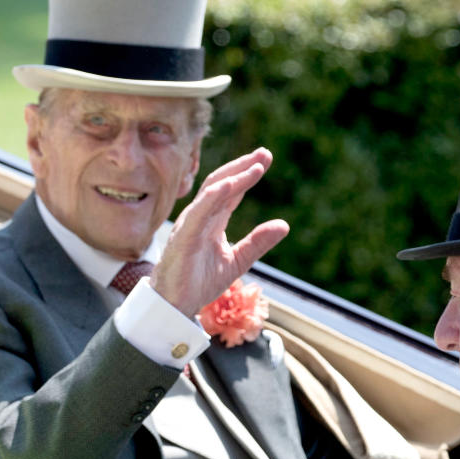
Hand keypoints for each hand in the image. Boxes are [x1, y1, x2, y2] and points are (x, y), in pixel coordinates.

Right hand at [150, 147, 288, 316]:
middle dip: (242, 167)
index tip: (265, 159)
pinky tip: (229, 185)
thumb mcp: (237, 261)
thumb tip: (284, 225)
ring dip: (233, 178)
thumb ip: (257, 242)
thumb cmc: (198, 282)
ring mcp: (190, 225)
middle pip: (220, 183)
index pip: (230, 191)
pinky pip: (198, 212)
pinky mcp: (183, 238)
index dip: (247, 174)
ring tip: (255, 168)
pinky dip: (213, 197)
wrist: (175, 304)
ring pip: (211, 193)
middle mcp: (200, 218)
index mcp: (212, 222)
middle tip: (264, 153)